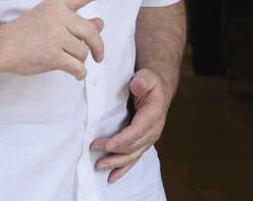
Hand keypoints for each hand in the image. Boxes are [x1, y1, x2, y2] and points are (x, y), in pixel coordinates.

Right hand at [0, 0, 120, 78]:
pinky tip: (76, 74)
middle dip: (98, 47)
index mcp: (56, 4)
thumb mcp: (49, 19)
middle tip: (99, 55)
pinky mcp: (53, 55)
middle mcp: (58, 17)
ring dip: (80, 59)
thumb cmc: (25, 33)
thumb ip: (75, 21)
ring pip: (83, 51)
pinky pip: (77, 66)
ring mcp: (55, 36)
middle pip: (91, 32)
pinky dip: (79, 73)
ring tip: (69, 60)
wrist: (1, 46)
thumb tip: (100, 23)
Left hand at [91, 68, 172, 183]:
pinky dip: (123, 168)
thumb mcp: (147, 76)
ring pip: (133, 155)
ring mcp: (149, 138)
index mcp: (154, 114)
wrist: (158, 89)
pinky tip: (112, 177)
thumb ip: (142, 81)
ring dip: (116, 163)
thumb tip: (135, 86)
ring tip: (99, 166)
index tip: (108, 144)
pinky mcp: (143, 142)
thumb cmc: (150, 82)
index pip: (138, 130)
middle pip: (133, 146)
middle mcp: (153, 129)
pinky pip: (134, 158)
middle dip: (114, 151)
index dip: (123, 139)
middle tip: (93, 148)